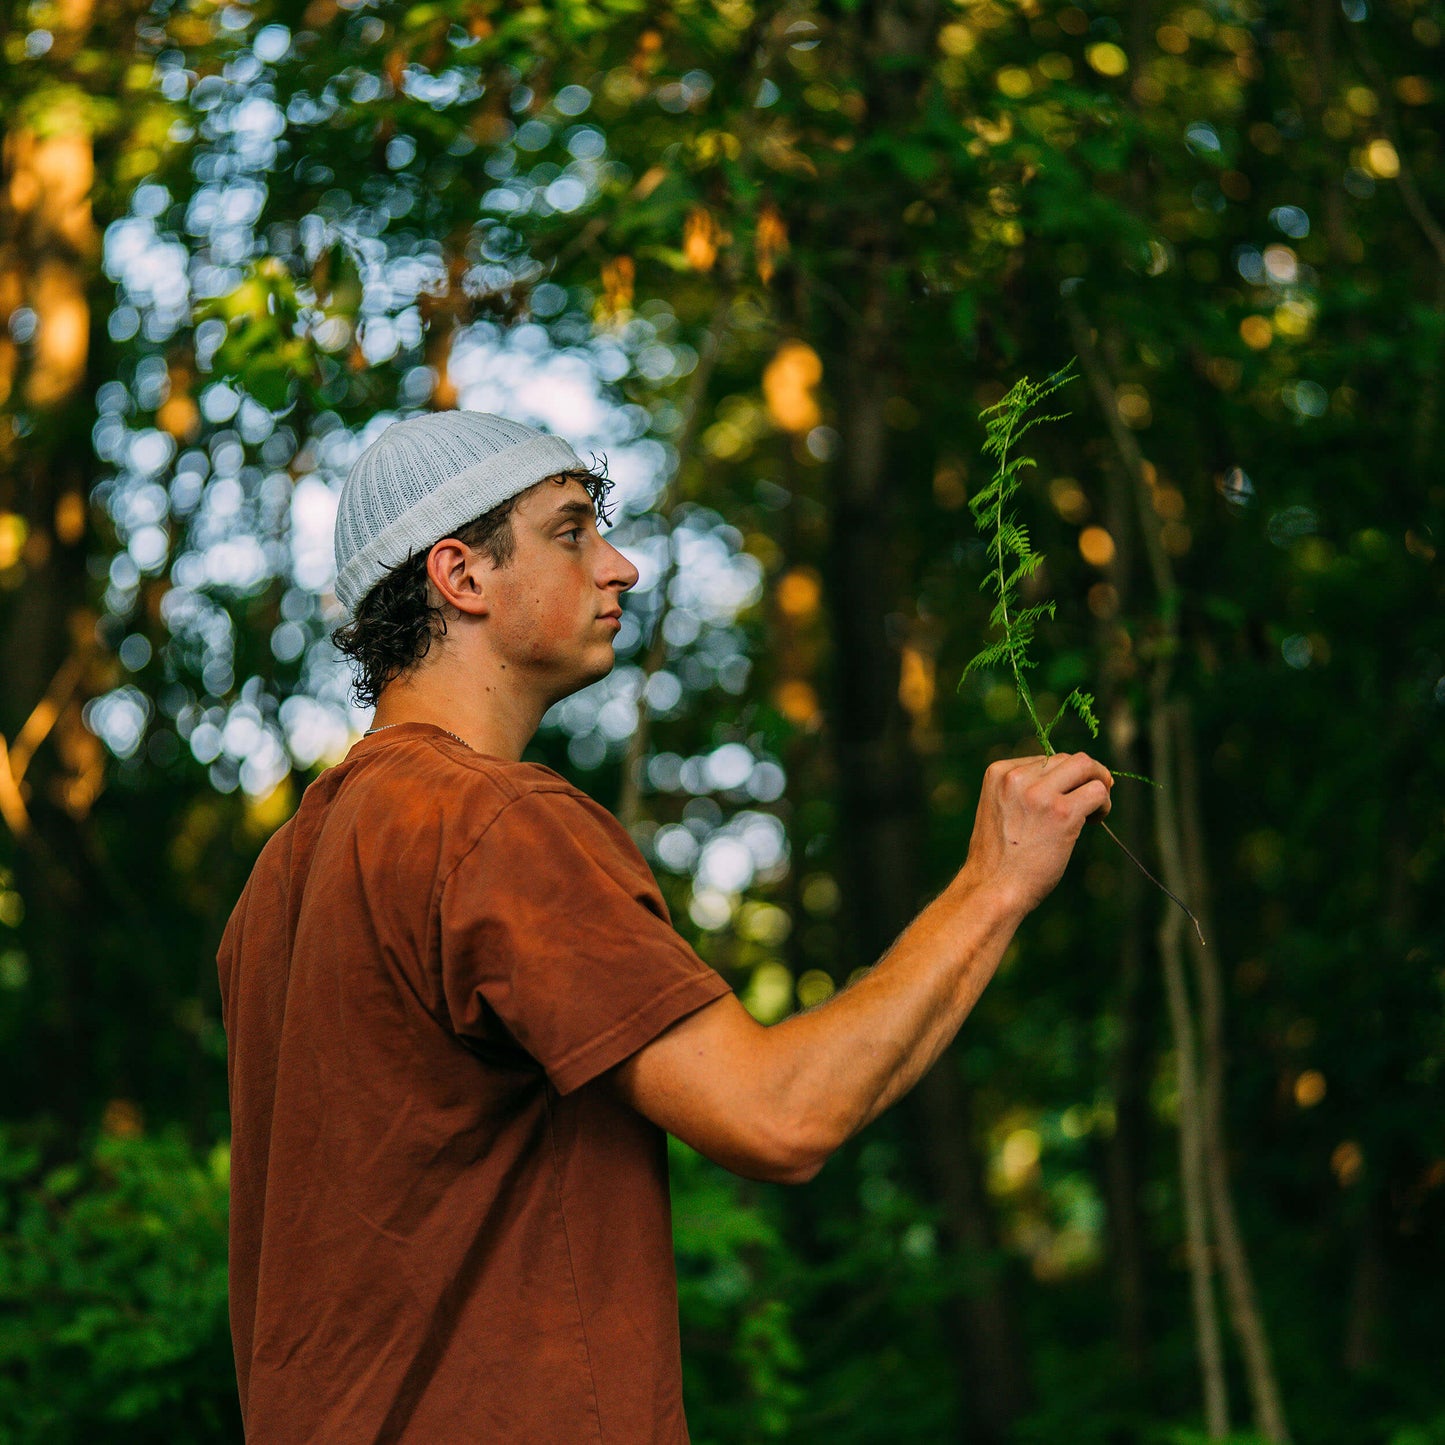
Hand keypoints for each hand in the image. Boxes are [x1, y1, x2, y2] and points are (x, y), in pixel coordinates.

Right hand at [957, 752, 1113, 915]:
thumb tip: (1069, 780)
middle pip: (1068, 759)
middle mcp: (1017, 777)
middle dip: (1084, 777)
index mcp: (998, 772)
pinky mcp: (1062, 812)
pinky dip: (1103, 805)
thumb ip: (1023, 789)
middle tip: (1088, 802)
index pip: (1045, 758)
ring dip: (1098, 785)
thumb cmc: (999, 857)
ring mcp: (1040, 793)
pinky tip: (1094, 821)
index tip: (1066, 797)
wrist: (993, 888)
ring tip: (1093, 812)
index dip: (1062, 777)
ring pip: (1086, 767)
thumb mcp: (1001, 809)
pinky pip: (1098, 792)